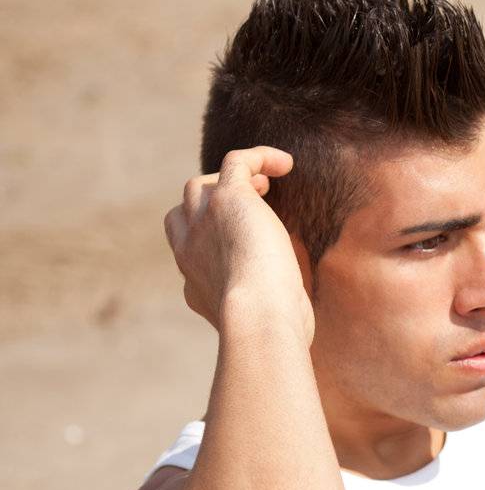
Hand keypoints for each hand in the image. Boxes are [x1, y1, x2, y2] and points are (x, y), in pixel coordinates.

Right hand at [163, 146, 312, 343]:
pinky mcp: (226, 198)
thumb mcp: (263, 325)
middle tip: (253, 205)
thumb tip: (295, 324)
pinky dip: (259, 158)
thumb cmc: (272, 331)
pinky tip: (285, 164)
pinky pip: (236, 162)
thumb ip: (268, 315)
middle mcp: (189, 249)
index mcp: (194, 282)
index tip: (242, 241)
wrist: (259, 318)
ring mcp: (203, 221)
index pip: (190, 248)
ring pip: (203, 183)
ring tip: (266, 185)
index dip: (210, 236)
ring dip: (232, 180)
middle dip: (211, 203)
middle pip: (186, 209)